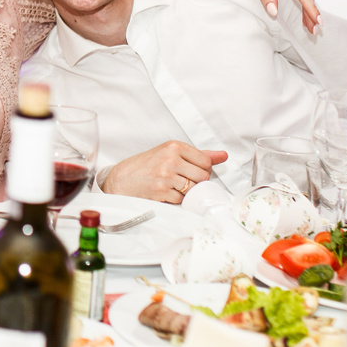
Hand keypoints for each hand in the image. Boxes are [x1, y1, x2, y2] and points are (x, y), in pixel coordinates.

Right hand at [102, 141, 228, 203]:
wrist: (122, 178)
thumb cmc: (147, 165)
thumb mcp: (170, 153)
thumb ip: (199, 154)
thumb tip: (224, 155)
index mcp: (174, 146)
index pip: (206, 161)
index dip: (202, 168)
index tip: (190, 169)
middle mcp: (171, 159)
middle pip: (203, 176)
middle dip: (194, 180)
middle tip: (179, 178)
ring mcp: (166, 176)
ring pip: (193, 189)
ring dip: (185, 190)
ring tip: (171, 184)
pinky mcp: (162, 191)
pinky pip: (182, 199)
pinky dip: (175, 198)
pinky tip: (164, 191)